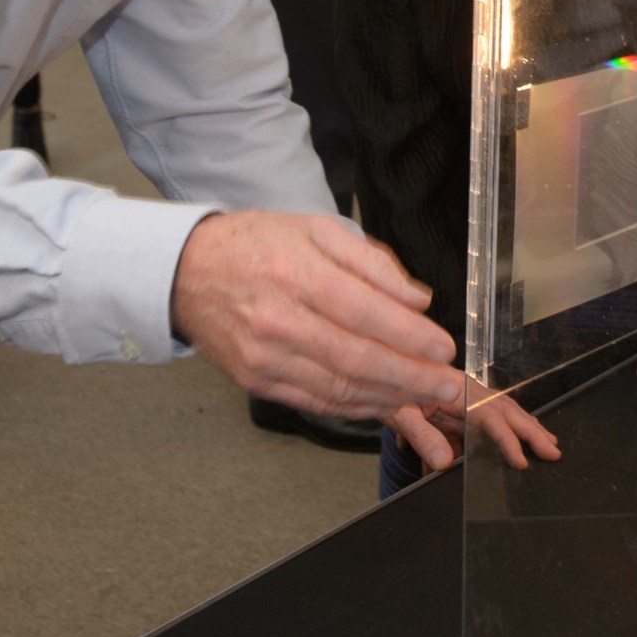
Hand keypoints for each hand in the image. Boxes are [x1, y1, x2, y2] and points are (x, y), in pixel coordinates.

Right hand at [170, 212, 458, 420]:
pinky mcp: (257, 381)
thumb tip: (417, 299)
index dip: (410, 336)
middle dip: (411, 377)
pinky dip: (356, 406)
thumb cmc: (256, 244)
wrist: (186, 272)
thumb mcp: (316, 230)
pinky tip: (385, 402)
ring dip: (390, 397)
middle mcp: (278, 319)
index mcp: (296, 272)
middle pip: (356, 358)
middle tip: (449, 384)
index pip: (364, 312)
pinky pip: (316, 401)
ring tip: (427, 397)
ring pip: (338, 387)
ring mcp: (264, 356)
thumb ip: (370, 262)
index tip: (444, 347)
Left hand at [388, 373, 560, 473]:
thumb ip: (421, 436)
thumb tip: (445, 463)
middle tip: (553, 452)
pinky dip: (512, 425)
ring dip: (527, 427)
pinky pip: (493, 415)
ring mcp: (467, 395)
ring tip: (549, 443)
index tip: (520, 461)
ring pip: (504, 410)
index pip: (489, 415)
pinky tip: (523, 435)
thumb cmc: (388, 390)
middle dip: (531, 431)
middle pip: (506, 409)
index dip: (507, 439)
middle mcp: (467, 389)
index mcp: (454, 388)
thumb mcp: (399, 412)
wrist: (379, 371)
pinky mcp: (463, 403)